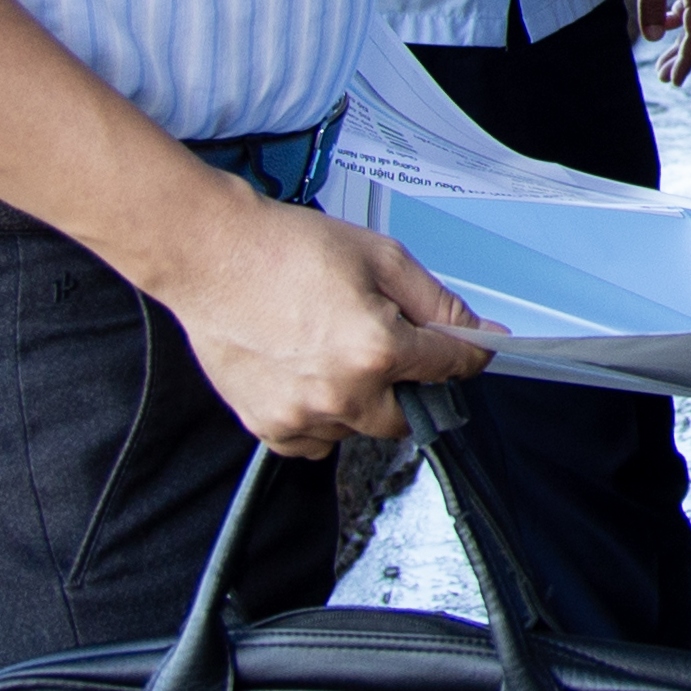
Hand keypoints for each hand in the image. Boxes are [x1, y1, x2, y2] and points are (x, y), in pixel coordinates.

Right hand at [152, 181, 496, 456]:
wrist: (212, 257)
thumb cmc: (289, 249)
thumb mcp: (383, 258)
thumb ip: (436, 302)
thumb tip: (475, 331)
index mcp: (377, 351)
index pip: (451, 366)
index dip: (471, 352)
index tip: (477, 348)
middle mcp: (342, 395)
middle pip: (408, 414)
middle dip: (412, 384)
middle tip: (392, 346)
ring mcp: (301, 417)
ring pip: (360, 428)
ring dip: (365, 400)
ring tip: (337, 349)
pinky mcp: (267, 427)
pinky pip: (317, 441)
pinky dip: (325, 418)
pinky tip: (313, 375)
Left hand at [629, 0, 690, 85]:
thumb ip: (651, 4)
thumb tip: (653, 38)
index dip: (685, 59)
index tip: (674, 81)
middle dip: (683, 55)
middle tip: (666, 78)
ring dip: (678, 39)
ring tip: (662, 60)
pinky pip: (689, 3)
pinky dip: (676, 18)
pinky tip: (662, 23)